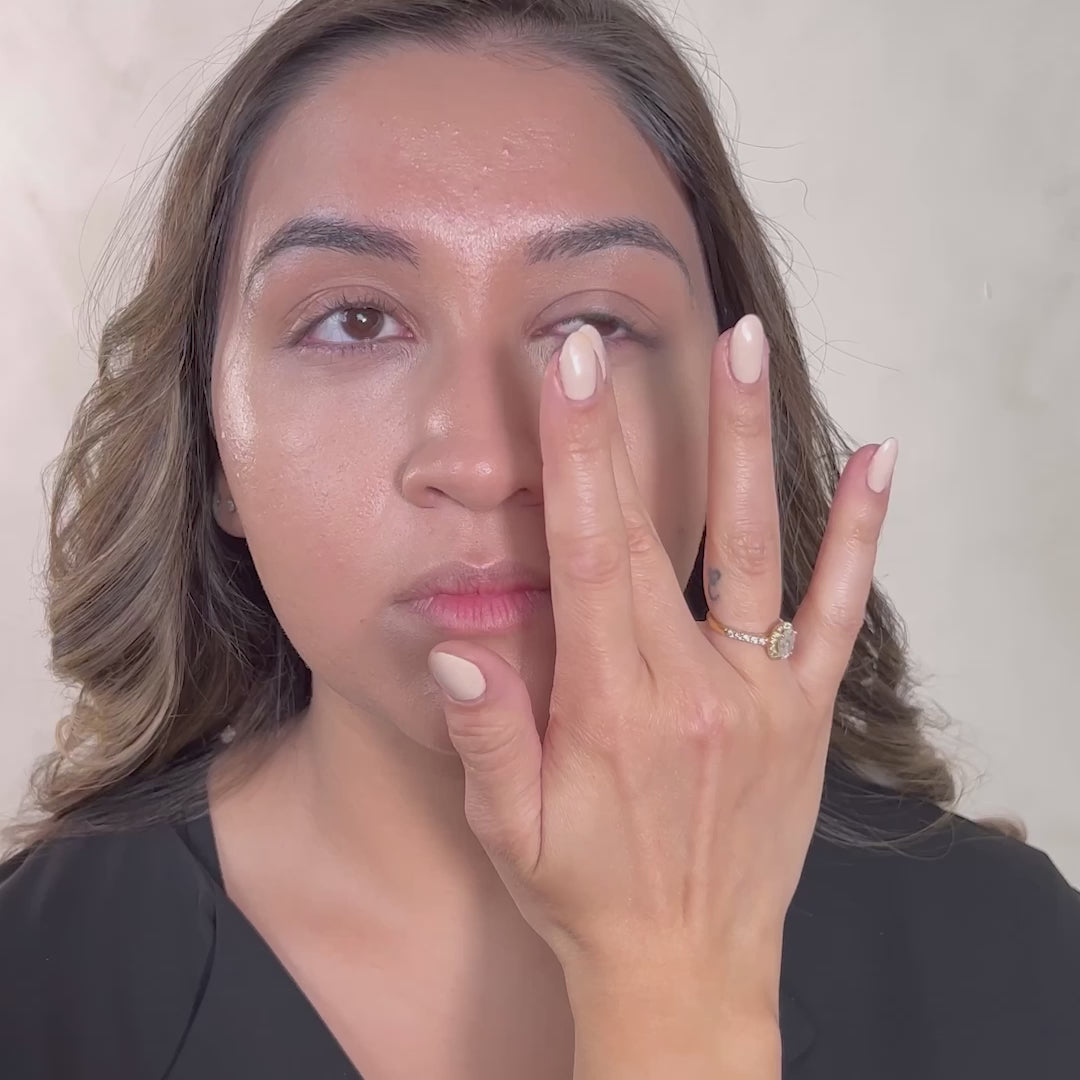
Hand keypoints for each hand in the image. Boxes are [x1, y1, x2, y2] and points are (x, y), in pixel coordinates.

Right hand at [427, 315, 895, 1014]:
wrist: (685, 967)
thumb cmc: (585, 894)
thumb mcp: (510, 831)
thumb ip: (486, 734)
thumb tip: (458, 647)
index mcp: (612, 708)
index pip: (589, 557)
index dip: (578, 459)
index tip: (567, 376)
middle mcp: (693, 687)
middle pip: (656, 535)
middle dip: (628, 429)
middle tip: (613, 337)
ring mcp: (759, 695)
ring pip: (755, 548)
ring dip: (745, 441)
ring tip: (744, 349)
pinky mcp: (802, 711)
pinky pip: (834, 611)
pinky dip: (857, 534)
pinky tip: (875, 460)